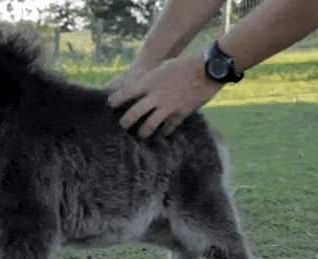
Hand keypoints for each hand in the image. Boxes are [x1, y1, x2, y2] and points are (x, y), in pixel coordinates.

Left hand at [108, 54, 223, 137]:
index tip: (110, 104)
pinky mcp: (180, 113)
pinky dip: (165, 130)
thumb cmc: (183, 65)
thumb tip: (141, 88)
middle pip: (134, 113)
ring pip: (150, 124)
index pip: (126, 93)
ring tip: (141, 135)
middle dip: (125, 121)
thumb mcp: (163, 68)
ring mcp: (168, 106)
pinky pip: (169, 126)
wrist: (206, 70)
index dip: (116, 100)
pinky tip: (164, 133)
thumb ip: (151, 79)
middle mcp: (156, 96)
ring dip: (143, 131)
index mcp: (150, 82)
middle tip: (122, 125)